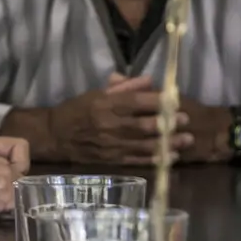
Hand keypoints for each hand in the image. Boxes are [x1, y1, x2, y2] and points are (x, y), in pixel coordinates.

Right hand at [44, 76, 196, 164]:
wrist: (55, 136)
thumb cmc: (77, 110)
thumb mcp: (97, 93)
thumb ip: (124, 88)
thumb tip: (150, 80)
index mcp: (105, 104)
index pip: (136, 101)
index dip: (158, 101)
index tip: (175, 100)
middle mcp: (109, 125)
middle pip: (143, 125)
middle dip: (167, 123)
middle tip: (186, 120)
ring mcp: (110, 145)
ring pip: (144, 145)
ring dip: (167, 143)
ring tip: (186, 140)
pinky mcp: (110, 160)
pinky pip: (136, 160)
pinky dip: (155, 159)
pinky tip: (170, 157)